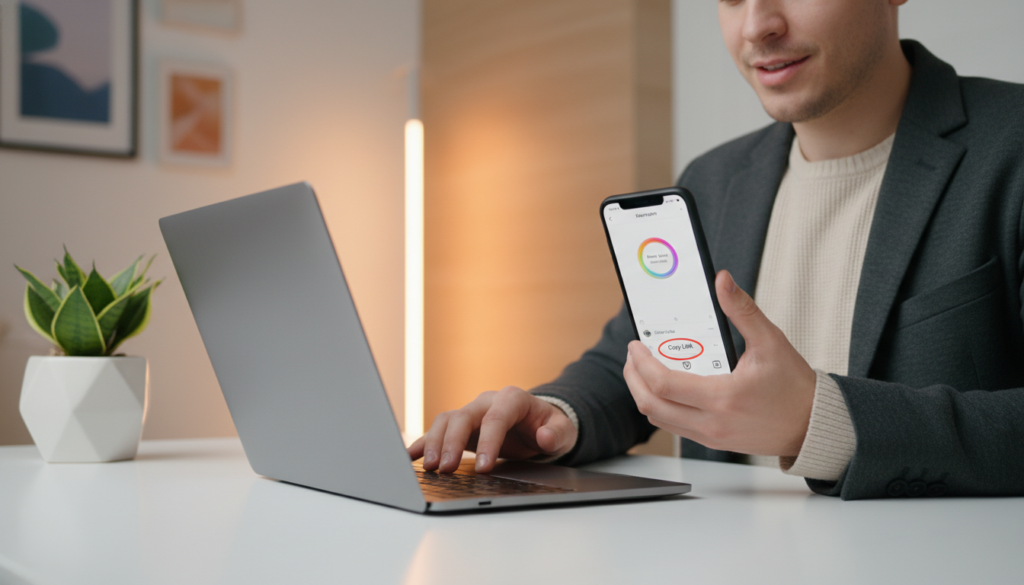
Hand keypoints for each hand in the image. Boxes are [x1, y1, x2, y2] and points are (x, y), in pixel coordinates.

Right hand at [407, 387, 577, 472]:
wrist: (540, 423)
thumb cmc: (549, 426)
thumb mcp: (563, 430)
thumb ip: (557, 433)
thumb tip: (545, 436)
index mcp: (512, 399)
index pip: (496, 417)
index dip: (489, 441)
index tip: (484, 467)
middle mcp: (487, 402)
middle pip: (463, 416)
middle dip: (452, 442)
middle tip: (446, 469)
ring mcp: (471, 413)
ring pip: (446, 421)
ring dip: (435, 443)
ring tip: (430, 468)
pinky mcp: (461, 426)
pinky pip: (438, 430)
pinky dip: (424, 443)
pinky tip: (410, 457)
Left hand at [623, 270, 814, 456]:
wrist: (813, 425)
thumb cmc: (794, 386)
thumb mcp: (771, 341)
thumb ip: (742, 310)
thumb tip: (722, 281)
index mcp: (722, 397)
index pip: (663, 383)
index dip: (642, 363)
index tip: (636, 345)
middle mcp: (712, 422)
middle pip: (651, 405)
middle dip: (634, 378)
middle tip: (633, 356)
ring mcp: (711, 436)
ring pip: (659, 419)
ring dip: (644, 394)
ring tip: (643, 370)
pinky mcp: (713, 442)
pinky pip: (675, 426)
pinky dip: (662, 407)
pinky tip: (666, 386)